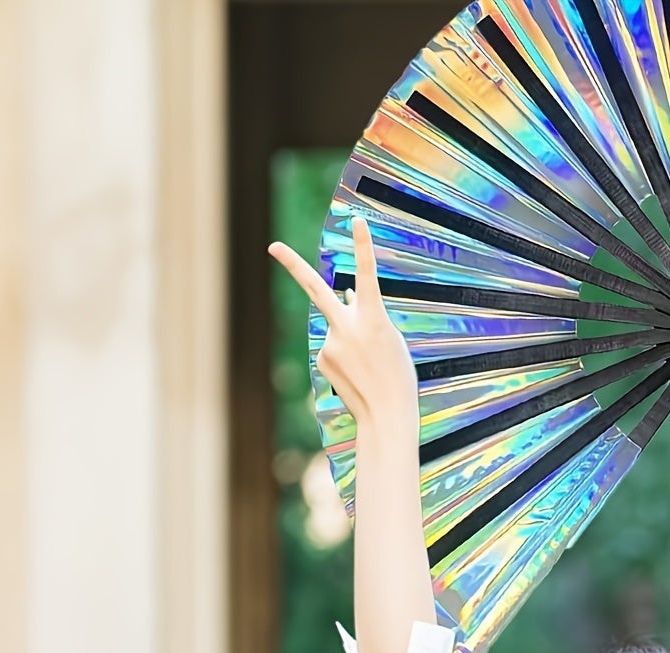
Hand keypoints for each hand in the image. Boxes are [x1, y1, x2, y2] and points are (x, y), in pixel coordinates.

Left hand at [268, 215, 417, 435]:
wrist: (387, 415)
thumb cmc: (397, 376)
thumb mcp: (388, 338)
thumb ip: (363, 312)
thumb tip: (340, 294)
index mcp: (374, 319)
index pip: (367, 275)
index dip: (363, 246)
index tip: (356, 220)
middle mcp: (347, 327)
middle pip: (315, 289)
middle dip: (292, 265)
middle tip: (272, 246)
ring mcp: (331, 344)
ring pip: (336, 327)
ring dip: (351, 340)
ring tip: (368, 366)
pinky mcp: (323, 359)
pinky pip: (334, 347)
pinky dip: (345, 356)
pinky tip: (357, 374)